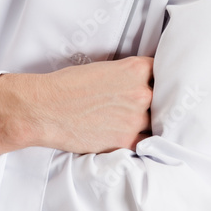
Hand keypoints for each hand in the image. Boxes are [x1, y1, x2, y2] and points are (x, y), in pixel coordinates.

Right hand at [0, 56, 154, 170]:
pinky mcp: (126, 141)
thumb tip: (145, 83)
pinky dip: (142, 140)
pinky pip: (145, 142)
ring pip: (157, 122)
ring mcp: (136, 119)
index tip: (163, 83)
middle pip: (166, 98)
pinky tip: (134, 136)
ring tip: (140, 121)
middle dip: (160, 101)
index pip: (164, 72)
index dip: (162, 77)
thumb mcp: (103, 69)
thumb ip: (128, 76)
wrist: (44, 108)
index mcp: (136, 69)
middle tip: (155, 105)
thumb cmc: (68, 85)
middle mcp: (141, 93)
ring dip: (152, 122)